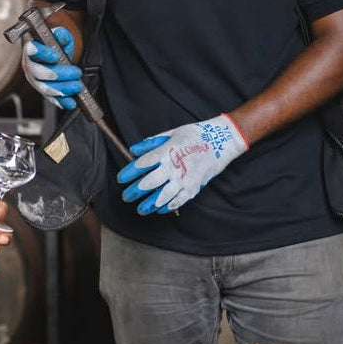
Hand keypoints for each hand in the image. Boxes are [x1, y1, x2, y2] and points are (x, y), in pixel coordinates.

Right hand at [22, 26, 82, 109]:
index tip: (55, 55)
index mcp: (31, 49)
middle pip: (39, 73)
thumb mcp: (60, 36)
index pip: (32, 51)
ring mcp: (36, 80)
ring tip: (77, 86)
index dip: (42, 53)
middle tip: (76, 72)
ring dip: (62, 89)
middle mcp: (30, 66)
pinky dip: (61, 102)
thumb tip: (61, 35)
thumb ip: (61, 35)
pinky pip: (51, 99)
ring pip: (45, 88)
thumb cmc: (55, 46)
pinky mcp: (43, 91)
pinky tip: (71, 102)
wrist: (56, 55)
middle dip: (59, 74)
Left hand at [117, 114, 247, 213]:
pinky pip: (179, 201)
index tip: (121, 179)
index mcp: (166, 152)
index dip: (129, 172)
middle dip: (135, 191)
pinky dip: (168, 206)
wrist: (221, 141)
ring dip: (149, 204)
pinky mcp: (194, 187)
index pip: (142, 164)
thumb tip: (133, 149)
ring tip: (140, 209)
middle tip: (126, 196)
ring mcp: (184, 179)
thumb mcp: (171, 133)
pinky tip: (160, 209)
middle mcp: (173, 167)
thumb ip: (151, 143)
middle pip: (149, 182)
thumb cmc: (194, 135)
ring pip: (162, 196)